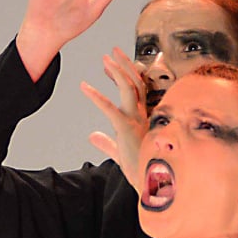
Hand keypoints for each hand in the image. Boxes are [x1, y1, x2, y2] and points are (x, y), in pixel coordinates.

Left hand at [82, 47, 148, 192]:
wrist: (153, 186)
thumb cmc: (141, 171)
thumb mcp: (119, 153)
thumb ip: (106, 143)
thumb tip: (92, 136)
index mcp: (142, 120)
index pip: (137, 91)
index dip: (125, 75)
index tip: (111, 65)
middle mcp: (142, 116)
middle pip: (135, 83)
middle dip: (124, 65)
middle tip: (112, 51)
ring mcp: (135, 121)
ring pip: (128, 89)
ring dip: (116, 71)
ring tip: (105, 58)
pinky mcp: (126, 129)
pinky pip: (110, 108)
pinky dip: (96, 96)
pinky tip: (84, 87)